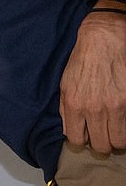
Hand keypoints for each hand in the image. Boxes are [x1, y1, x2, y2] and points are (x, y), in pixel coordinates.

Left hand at [59, 6, 125, 152]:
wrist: (103, 39)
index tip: (87, 137)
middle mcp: (93, 109)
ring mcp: (114, 107)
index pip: (77, 140)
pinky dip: (125, 128)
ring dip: (116, 139)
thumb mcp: (65, 83)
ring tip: (114, 129)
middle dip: (102, 144)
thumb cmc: (82, 60)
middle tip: (103, 135)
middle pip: (100, 146)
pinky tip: (121, 121)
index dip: (82, 142)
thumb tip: (70, 131)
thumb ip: (66, 109)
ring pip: (118, 142)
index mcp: (74, 104)